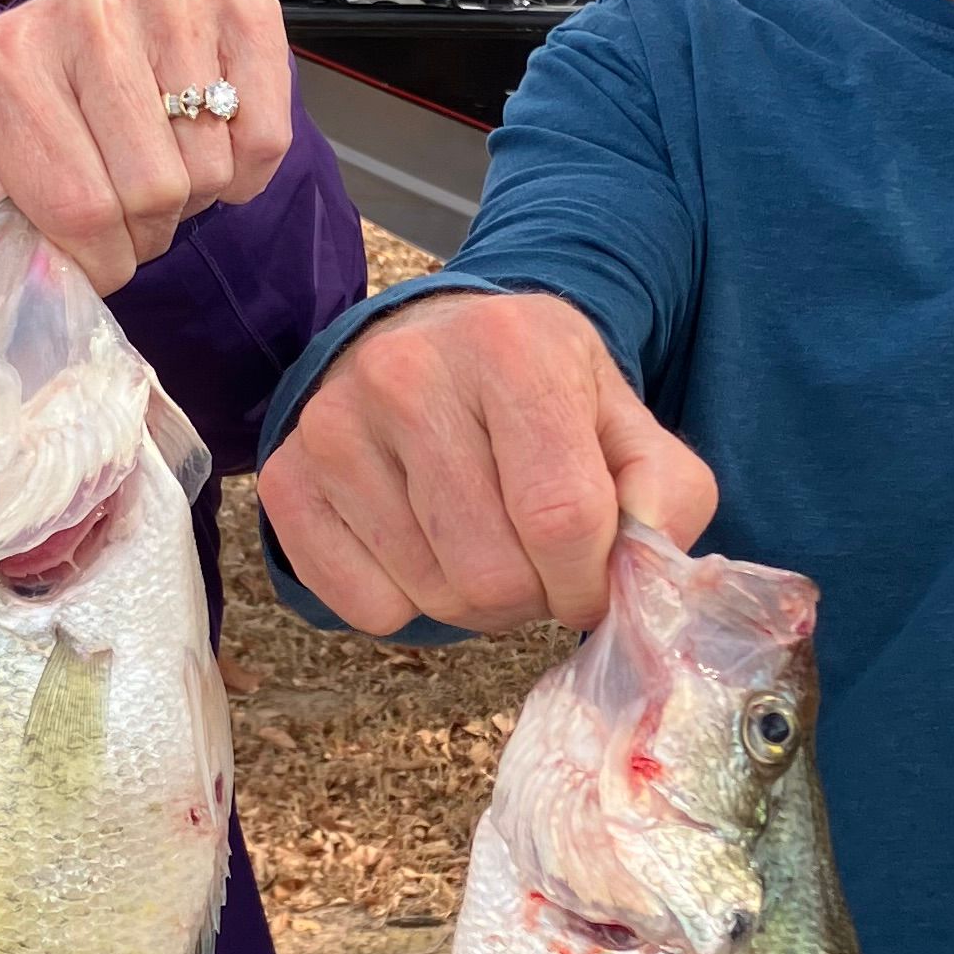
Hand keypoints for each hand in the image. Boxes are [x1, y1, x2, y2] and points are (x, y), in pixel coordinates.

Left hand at [0, 0, 290, 295]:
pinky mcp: (243, 7)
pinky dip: (246, 171)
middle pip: (153, 189)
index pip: (79, 206)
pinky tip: (212, 144)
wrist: (92, 30)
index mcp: (8, 57)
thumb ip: (5, 225)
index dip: (100, 261)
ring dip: (195, 195)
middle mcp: (86, 12)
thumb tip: (45, 284)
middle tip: (134, 212)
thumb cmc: (48, 109)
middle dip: (148, 230)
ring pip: (210, 168)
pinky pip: (266, 138)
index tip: (101, 263)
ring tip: (165, 164)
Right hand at [259, 287, 718, 633]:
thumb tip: (641, 567)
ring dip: (472, 601)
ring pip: (429, 595)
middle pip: (491, 571)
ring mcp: (335, 424)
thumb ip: (663, 494)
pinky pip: (363, 607)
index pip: (561, 517)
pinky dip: (405, 605)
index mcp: (510, 347)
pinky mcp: (290, 476)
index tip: (591, 578)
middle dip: (531, 595)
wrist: (436, 346)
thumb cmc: (540, 398)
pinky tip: (420, 546)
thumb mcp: (625, 421)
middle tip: (534, 560)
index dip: (588, 580)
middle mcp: (407, 372)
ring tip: (481, 543)